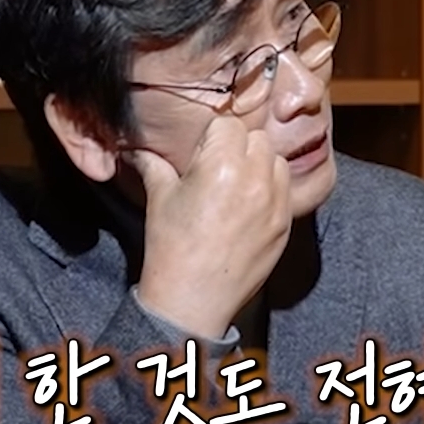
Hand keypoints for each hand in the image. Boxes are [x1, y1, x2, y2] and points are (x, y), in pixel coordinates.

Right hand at [129, 114, 292, 339]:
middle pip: (257, 139)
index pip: (229, 124)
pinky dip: (271, 191)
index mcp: (222, 164)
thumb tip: (136, 149)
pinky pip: (286, 191)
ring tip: (238, 186)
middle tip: (219, 169)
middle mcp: (255, 178)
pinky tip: (249, 208)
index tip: (202, 154)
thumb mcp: (159, 198)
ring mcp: (275, 202)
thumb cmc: (172, 247)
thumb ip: (152, 165)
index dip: (213, 136)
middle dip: (238, 148)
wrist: (193, 299)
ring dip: (260, 166)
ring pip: (277, 161)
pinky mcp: (285, 224)